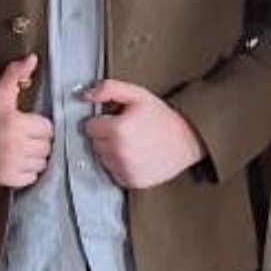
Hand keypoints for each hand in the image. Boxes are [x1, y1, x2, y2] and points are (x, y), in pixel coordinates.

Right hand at [0, 54, 53, 187]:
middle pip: (46, 146)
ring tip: (21, 148)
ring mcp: (10, 164)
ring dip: (34, 157)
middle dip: (38, 141)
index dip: (40, 125)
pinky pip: (31, 178)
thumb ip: (16, 75)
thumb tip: (32, 58)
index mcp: (16, 123)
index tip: (30, 124)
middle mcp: (15, 145)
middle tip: (25, 136)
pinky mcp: (4, 179)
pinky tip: (16, 161)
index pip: (48, 128)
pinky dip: (26, 172)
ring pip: (41, 163)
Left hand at [82, 79, 206, 188]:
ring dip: (111, 152)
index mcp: (118, 129)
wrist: (187, 140)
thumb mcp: (137, 94)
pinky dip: (119, 165)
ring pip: (102, 159)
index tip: (116, 120)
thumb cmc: (161, 117)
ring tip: (132, 143)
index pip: (90, 127)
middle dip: (106, 136)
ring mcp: (125, 169)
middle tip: (126, 130)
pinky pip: (112, 173)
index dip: (102, 121)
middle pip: (94, 144)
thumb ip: (109, 89)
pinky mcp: (131, 181)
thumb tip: (84, 95)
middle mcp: (119, 152)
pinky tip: (135, 156)